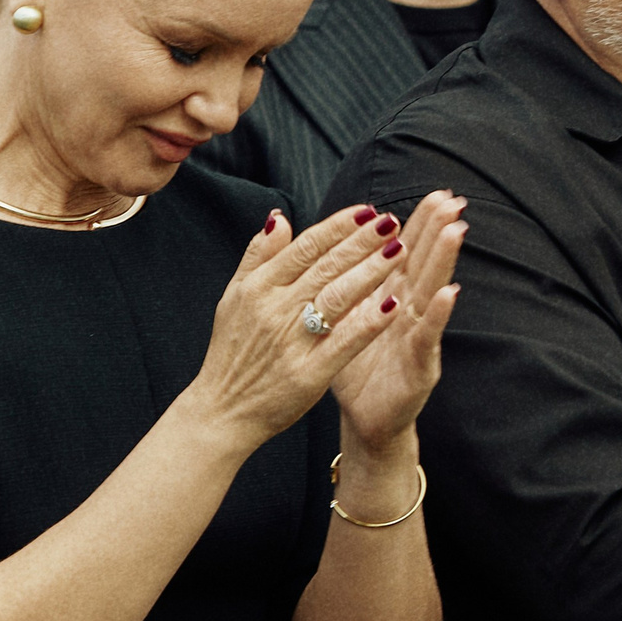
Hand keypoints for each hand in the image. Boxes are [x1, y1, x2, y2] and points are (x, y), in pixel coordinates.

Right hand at [188, 203, 414, 451]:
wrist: (221, 410)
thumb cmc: (232, 351)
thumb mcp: (234, 297)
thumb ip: (257, 256)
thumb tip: (278, 217)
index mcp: (258, 287)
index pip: (306, 247)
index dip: (339, 226)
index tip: (367, 210)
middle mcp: (274, 309)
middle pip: (326, 266)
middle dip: (363, 241)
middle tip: (392, 222)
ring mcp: (291, 341)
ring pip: (338, 296)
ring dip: (372, 270)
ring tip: (399, 250)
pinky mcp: (308, 373)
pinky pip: (344, 342)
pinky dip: (369, 322)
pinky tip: (393, 305)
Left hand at [331, 192, 467, 452]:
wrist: (364, 420)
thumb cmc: (355, 367)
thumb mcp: (346, 317)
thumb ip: (348, 281)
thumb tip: (341, 242)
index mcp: (391, 298)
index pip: (408, 254)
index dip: (421, 224)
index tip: (435, 193)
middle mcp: (410, 313)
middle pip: (426, 265)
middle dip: (439, 232)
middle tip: (453, 200)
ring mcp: (418, 339)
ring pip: (432, 293)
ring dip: (444, 262)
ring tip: (456, 232)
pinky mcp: (419, 367)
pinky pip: (427, 338)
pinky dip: (438, 316)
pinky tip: (449, 295)